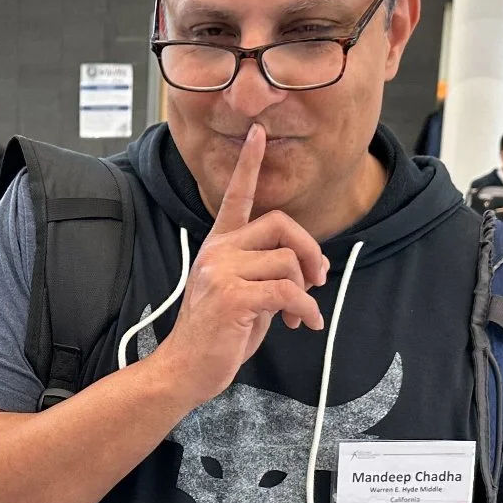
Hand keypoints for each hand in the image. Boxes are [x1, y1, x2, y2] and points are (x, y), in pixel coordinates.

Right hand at [153, 125, 330, 404]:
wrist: (185, 369)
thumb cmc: (216, 335)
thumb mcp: (241, 293)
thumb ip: (266, 270)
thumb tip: (310, 268)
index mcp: (218, 245)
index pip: (236, 196)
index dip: (249, 164)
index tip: (258, 132)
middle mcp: (218, 251)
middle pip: (282, 224)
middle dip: (309, 251)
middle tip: (317, 278)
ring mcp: (222, 272)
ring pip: (288, 262)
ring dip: (306, 290)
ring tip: (300, 314)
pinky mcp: (233, 296)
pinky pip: (287, 291)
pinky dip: (305, 309)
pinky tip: (304, 324)